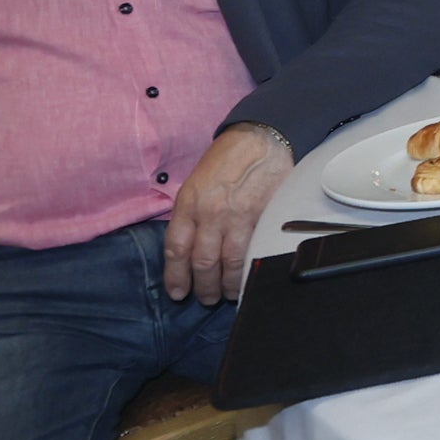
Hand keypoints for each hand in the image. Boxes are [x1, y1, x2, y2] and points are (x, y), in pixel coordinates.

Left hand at [164, 124, 292, 302]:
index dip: (175, 276)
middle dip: (202, 287)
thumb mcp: (196, 183)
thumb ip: (191, 214)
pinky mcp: (263, 218)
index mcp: (189, 203)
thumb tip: (189, 246)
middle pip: (203, 261)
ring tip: (225, 295)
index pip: (176, 249)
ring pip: (229, 262)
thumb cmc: (226, 160)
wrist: (261, 140)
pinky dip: (249, 271)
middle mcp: (211, 213)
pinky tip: (247, 280)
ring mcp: (239, 217)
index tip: (178, 292)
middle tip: (204, 299)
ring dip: (226, 285)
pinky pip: (254, 252)